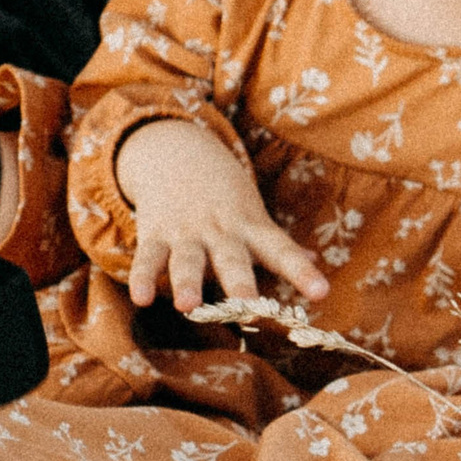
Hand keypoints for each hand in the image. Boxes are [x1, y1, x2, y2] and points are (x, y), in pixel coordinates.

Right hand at [115, 119, 329, 307]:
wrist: (177, 153)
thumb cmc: (225, 197)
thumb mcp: (254, 215)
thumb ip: (278, 244)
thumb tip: (313, 260)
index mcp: (251, 228)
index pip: (282, 251)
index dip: (302, 273)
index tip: (320, 293)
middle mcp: (220, 232)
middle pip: (232, 259)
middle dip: (240, 283)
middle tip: (249, 308)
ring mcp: (186, 233)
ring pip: (187, 261)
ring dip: (187, 283)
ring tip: (188, 306)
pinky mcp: (154, 234)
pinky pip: (147, 258)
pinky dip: (142, 278)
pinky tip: (140, 298)